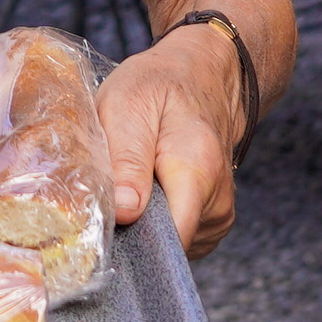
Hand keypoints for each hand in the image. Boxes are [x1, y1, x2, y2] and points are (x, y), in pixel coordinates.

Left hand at [100, 23, 249, 258]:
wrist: (201, 76)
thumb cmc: (158, 86)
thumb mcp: (127, 106)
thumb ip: (127, 161)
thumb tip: (125, 214)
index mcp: (197, 171)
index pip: (169, 241)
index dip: (130, 241)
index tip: (103, 225)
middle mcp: (217, 201)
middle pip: (165, 245)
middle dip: (131, 230)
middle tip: (111, 191)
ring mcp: (218, 216)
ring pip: (168, 243)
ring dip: (143, 223)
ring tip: (133, 182)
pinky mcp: (212, 222)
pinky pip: (177, 238)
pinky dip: (156, 222)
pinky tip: (149, 192)